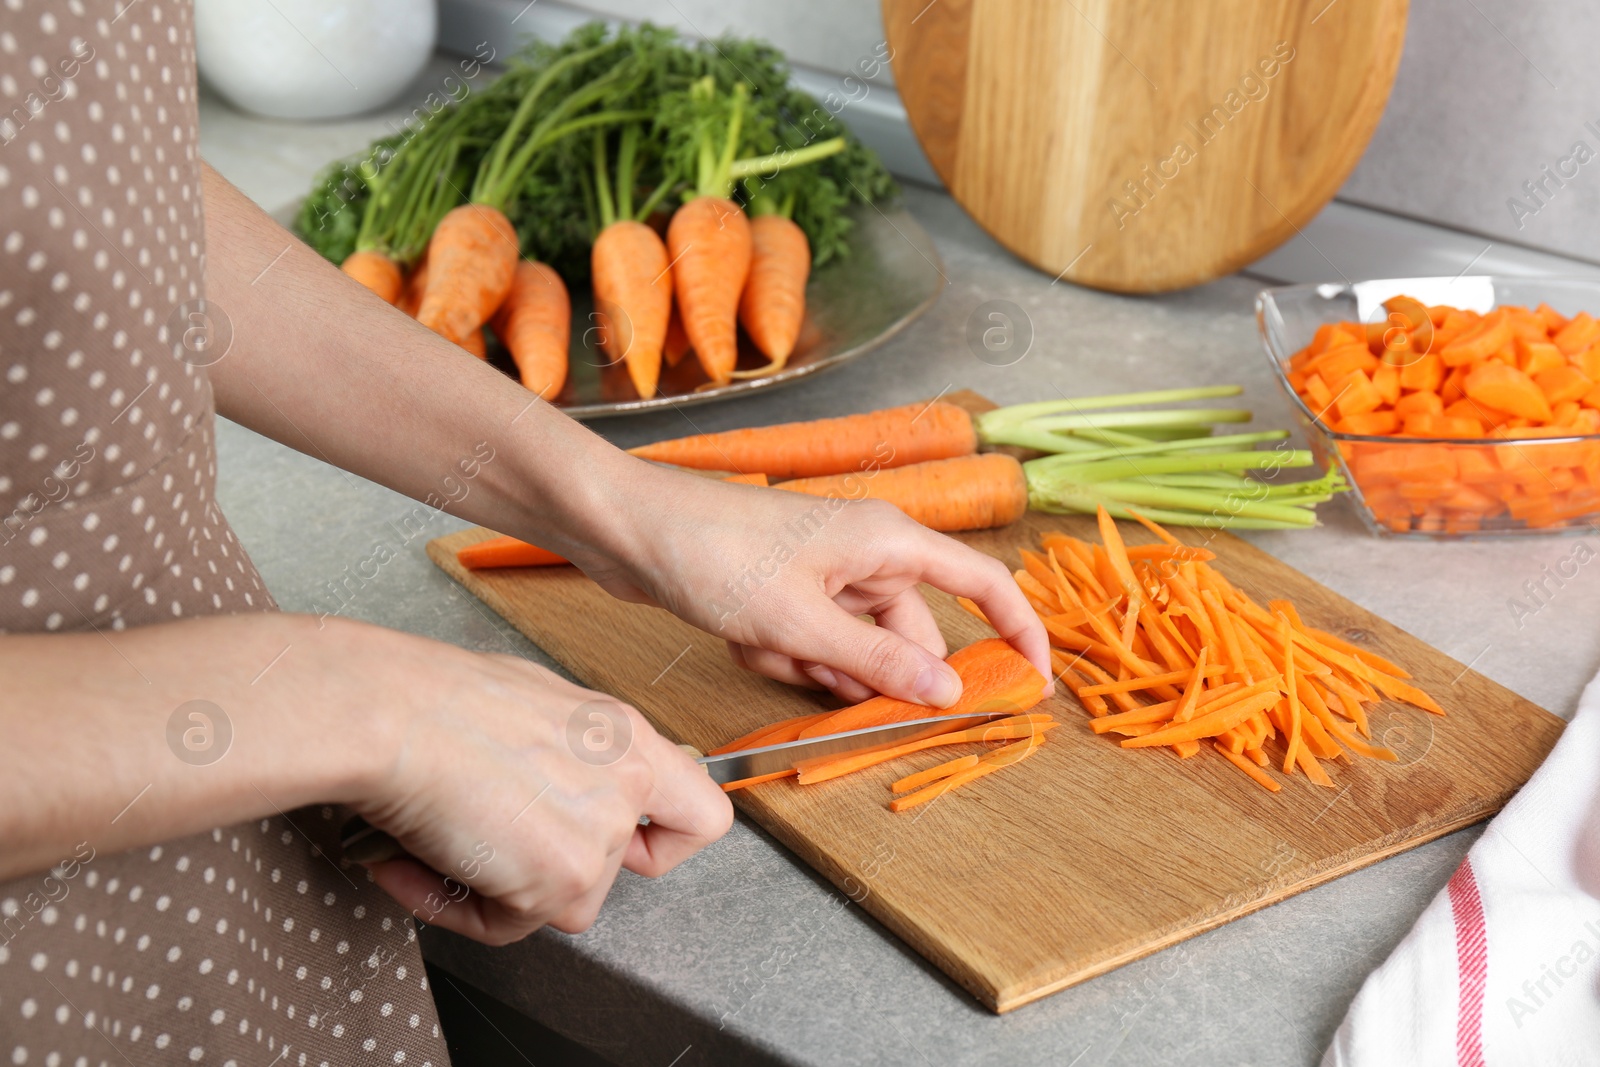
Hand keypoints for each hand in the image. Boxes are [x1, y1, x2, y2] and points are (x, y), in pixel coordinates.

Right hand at [326, 619, 732, 943]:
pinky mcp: (561, 879)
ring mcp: (600, 836)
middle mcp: (626, 787)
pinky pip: (507, 924)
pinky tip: (417, 863)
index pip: (701, 815)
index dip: (663, 844)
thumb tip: (552, 783)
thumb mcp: (531, 705)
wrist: (392, 717)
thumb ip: (568, 754)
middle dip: (547, 868)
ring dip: (498, 888)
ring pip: (560, 903)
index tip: (627, 847)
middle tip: (490, 840)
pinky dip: (456, 905)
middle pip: (611, 871)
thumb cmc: (436, 698)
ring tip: (440, 842)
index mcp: (626, 738)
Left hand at [569, 464, 1051, 706]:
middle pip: (908, 635)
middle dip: (874, 675)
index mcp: (890, 541)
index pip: (982, 584)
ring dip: (815, 666)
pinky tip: (743, 639)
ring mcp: (825, 572)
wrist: (628, 530)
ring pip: (853, 649)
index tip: (1034, 683)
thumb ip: (879, 662)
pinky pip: (811, 644)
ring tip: (764, 644)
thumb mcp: (802, 621)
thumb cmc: (714, 554)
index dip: (1019, 631)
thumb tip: (949, 692)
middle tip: (846, 702)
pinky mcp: (787, 590)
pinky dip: (783, 655)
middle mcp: (867, 553)